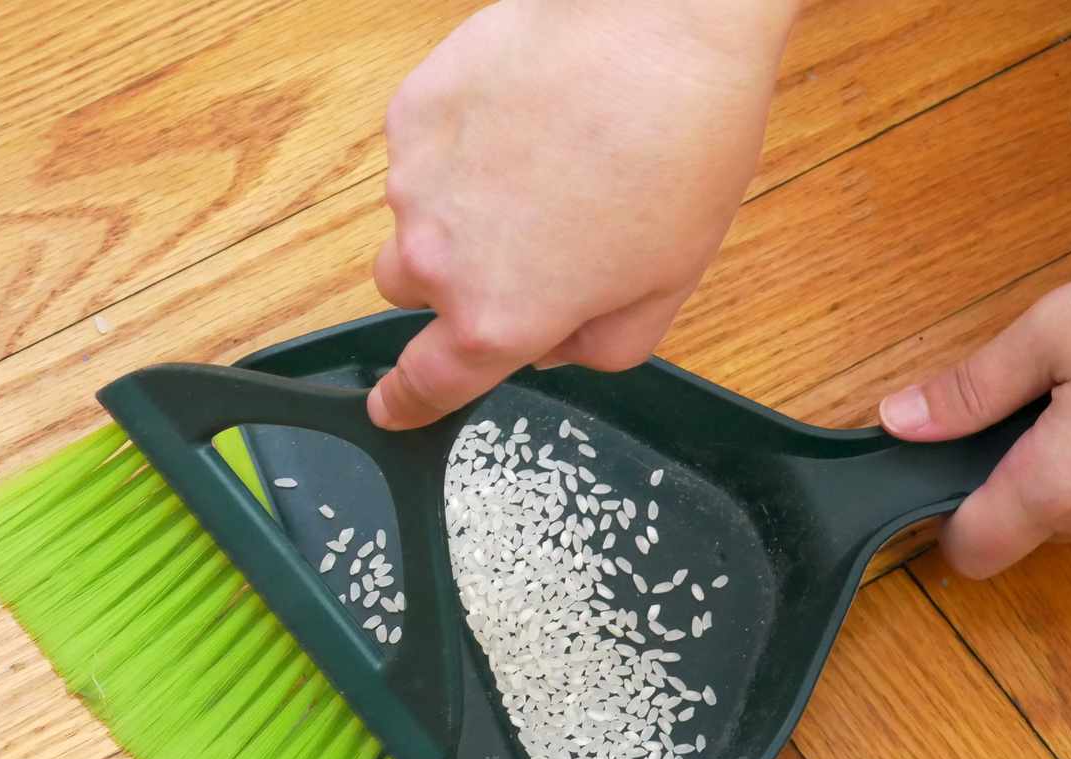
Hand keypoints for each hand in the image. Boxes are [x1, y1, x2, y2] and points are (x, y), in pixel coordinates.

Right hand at [369, 0, 797, 428]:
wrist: (663, 23)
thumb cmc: (679, 153)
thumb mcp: (665, 286)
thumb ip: (599, 346)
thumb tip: (554, 346)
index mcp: (497, 318)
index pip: (426, 384)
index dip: (405, 402)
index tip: (390, 408)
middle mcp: (437, 258)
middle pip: (412, 288)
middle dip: (453, 276)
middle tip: (525, 235)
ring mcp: (414, 181)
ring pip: (415, 214)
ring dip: (459, 204)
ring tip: (540, 157)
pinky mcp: (412, 111)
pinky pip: (420, 148)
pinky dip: (460, 142)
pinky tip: (523, 113)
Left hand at [880, 275, 1070, 577]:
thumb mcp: (1056, 332)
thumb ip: (974, 386)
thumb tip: (899, 420)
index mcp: (1056, 487)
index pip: (971, 553)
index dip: (943, 523)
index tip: (929, 478)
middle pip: (1023, 529)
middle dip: (1005, 480)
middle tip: (1010, 414)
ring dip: (1056, 471)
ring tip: (1069, 403)